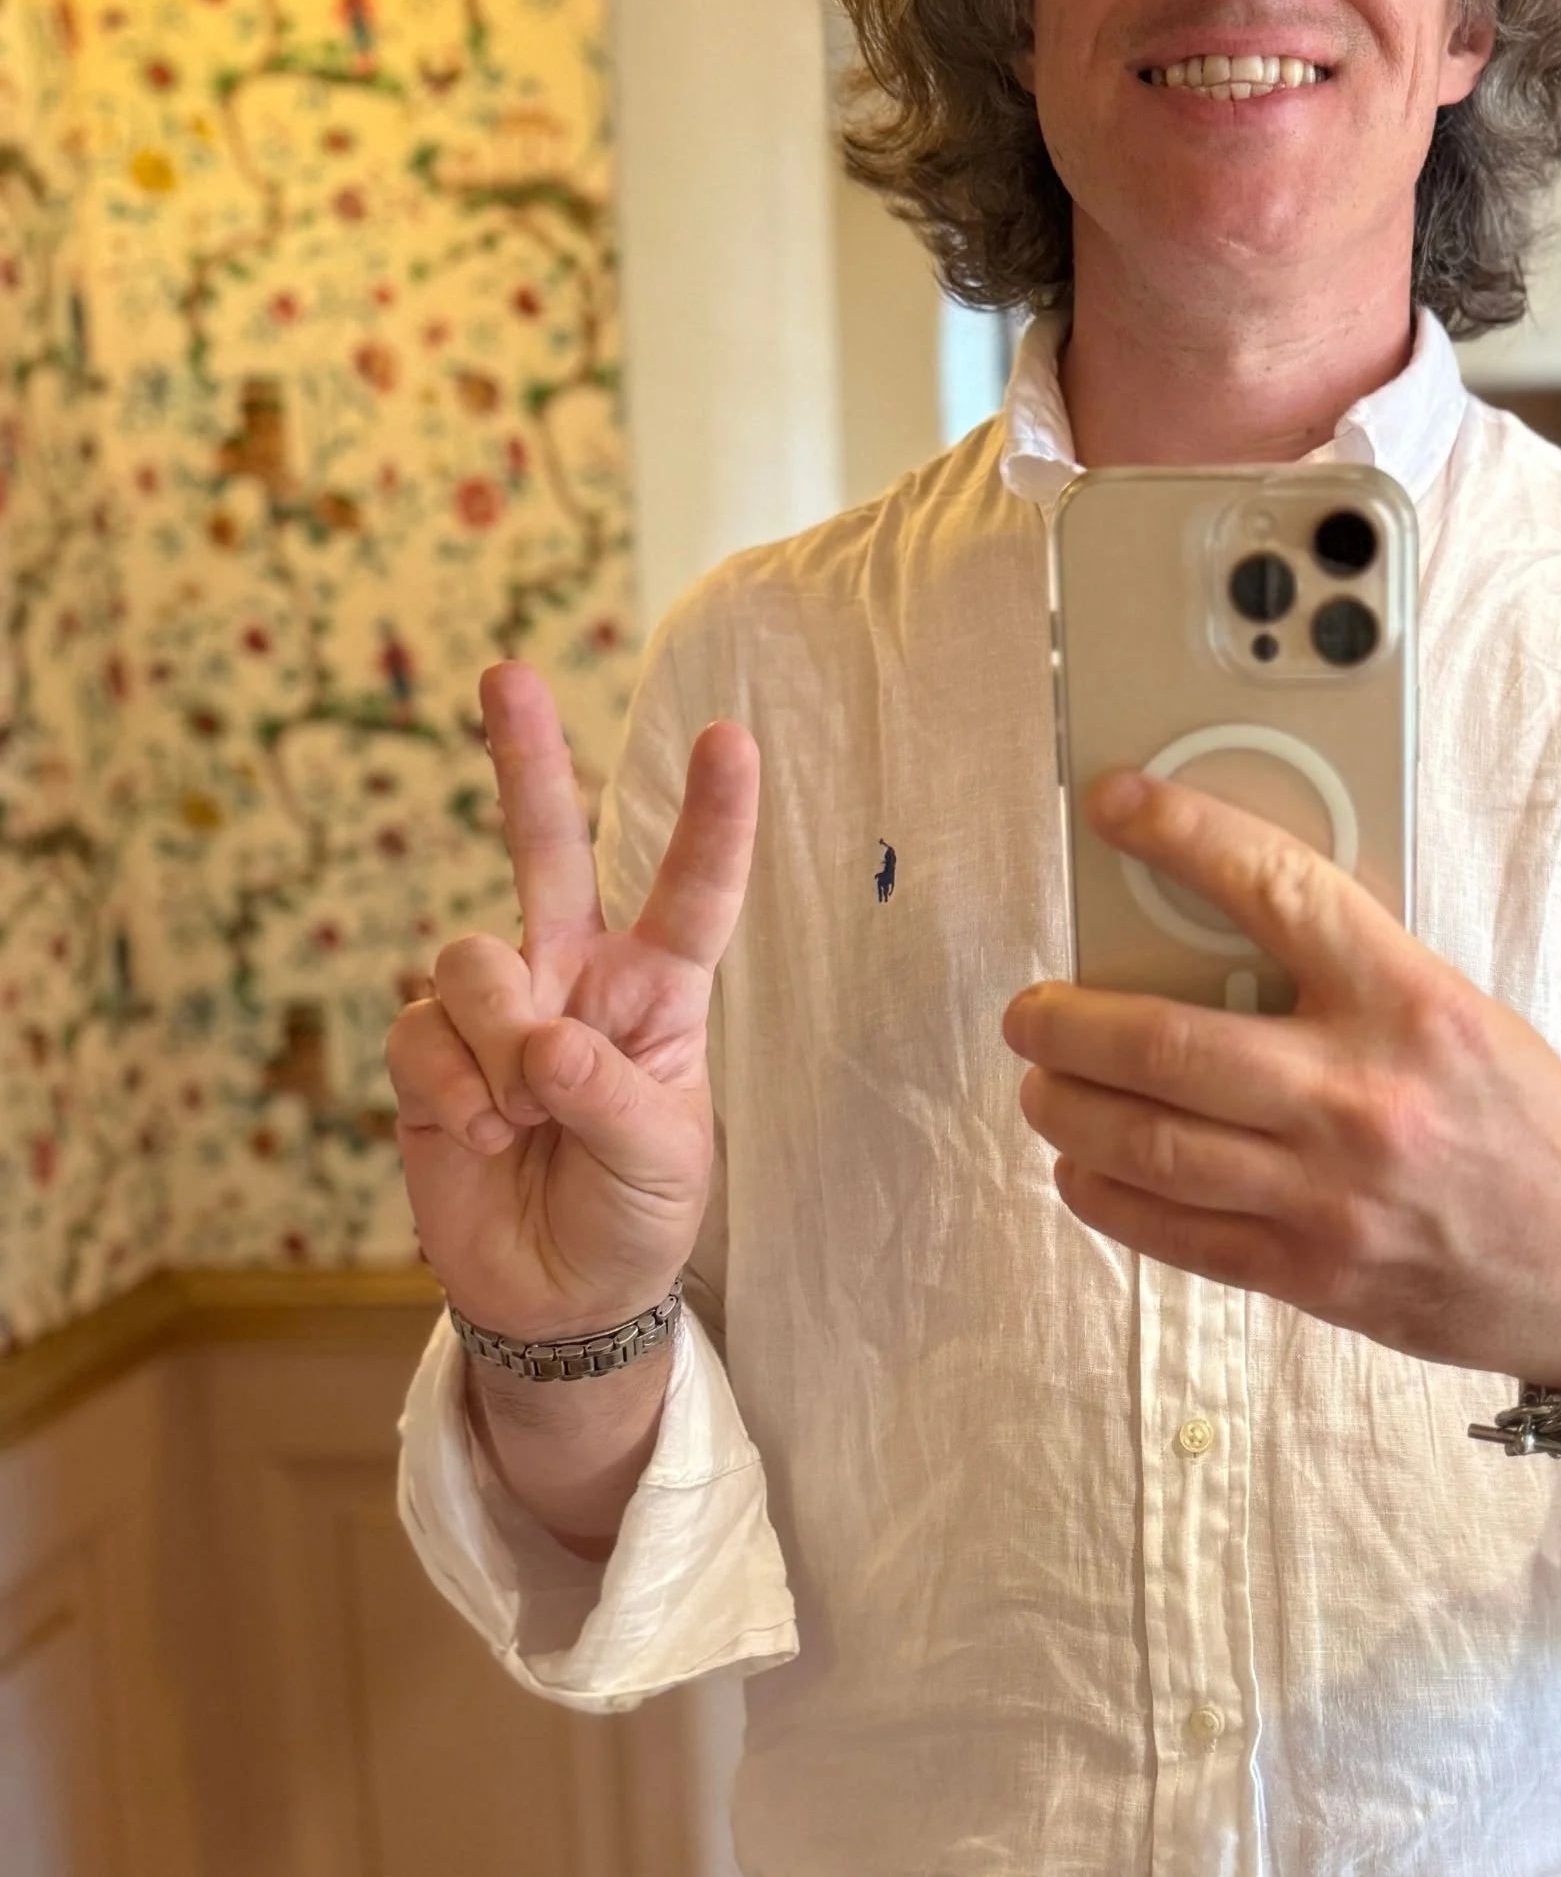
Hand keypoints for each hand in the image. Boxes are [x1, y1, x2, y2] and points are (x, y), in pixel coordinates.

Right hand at [386, 661, 758, 1341]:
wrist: (560, 1296)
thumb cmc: (635, 1213)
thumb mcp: (663, 1162)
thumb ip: (609, 1097)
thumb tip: (540, 1045)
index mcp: (660, 986)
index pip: (694, 890)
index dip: (712, 818)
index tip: (731, 738)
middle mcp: (576, 972)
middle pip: (550, 847)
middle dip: (526, 760)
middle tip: (508, 672)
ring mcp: (499, 1006)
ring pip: (473, 959)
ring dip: (497, 1042)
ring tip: (522, 1118)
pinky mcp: (431, 1053)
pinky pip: (421, 1031)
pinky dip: (451, 1089)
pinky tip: (480, 1137)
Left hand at [1003, 772, 1560, 1384]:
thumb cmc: (1526, 1120)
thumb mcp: (1456, 1010)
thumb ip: (1347, 977)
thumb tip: (1214, 937)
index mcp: (1408, 1001)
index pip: (1275, 890)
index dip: (1183, 836)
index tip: (1119, 806)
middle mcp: (1361, 1094)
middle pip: (1169, 1045)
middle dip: (1070, 1023)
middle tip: (1034, 1010)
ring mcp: (1330, 1193)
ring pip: (1152, 1145)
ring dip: (1069, 1110)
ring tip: (1043, 1085)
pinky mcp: (1312, 1271)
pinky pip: (1175, 1232)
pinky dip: (1107, 1194)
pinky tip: (1084, 1167)